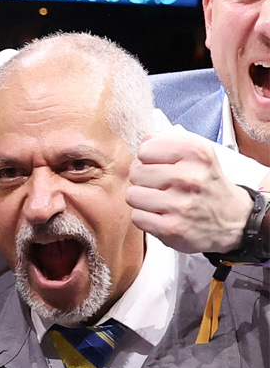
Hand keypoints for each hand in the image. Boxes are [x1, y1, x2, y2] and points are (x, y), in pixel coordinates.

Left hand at [128, 130, 253, 253]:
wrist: (235, 220)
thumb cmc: (207, 184)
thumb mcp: (200, 155)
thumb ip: (170, 141)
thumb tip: (144, 139)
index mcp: (197, 153)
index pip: (145, 148)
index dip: (148, 158)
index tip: (161, 165)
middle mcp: (190, 177)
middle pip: (136, 172)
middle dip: (144, 180)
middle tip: (161, 186)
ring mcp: (181, 205)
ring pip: (132, 195)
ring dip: (143, 200)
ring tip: (161, 201)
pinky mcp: (173, 228)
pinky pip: (137, 217)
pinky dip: (145, 217)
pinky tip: (162, 215)